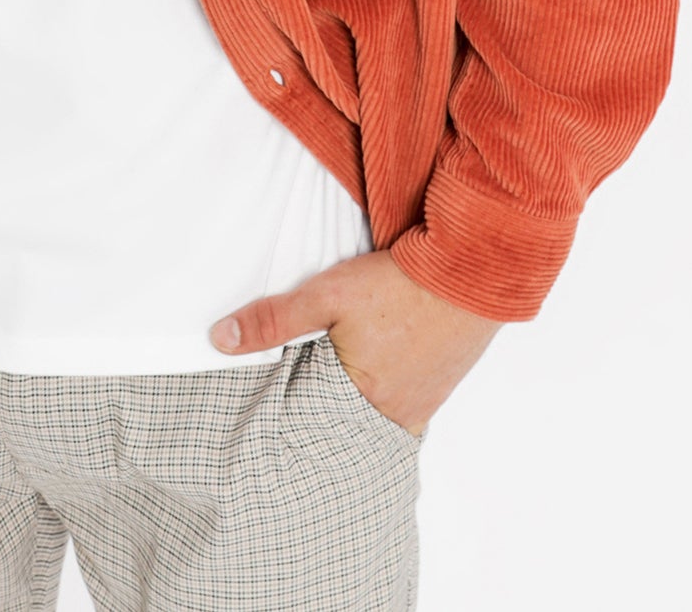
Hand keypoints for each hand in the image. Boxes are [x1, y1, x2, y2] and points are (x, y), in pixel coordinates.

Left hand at [208, 249, 501, 435]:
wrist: (471, 267)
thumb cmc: (399, 283)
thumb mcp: (327, 294)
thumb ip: (274, 320)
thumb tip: (219, 339)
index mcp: (364, 402)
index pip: (315, 424)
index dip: (296, 413)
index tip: (276, 412)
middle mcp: (398, 415)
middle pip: (348, 422)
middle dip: (326, 412)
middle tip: (304, 399)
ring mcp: (424, 404)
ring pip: (378, 412)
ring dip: (360, 398)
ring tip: (338, 382)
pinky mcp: (442, 385)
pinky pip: (406, 400)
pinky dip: (388, 388)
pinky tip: (379, 368)